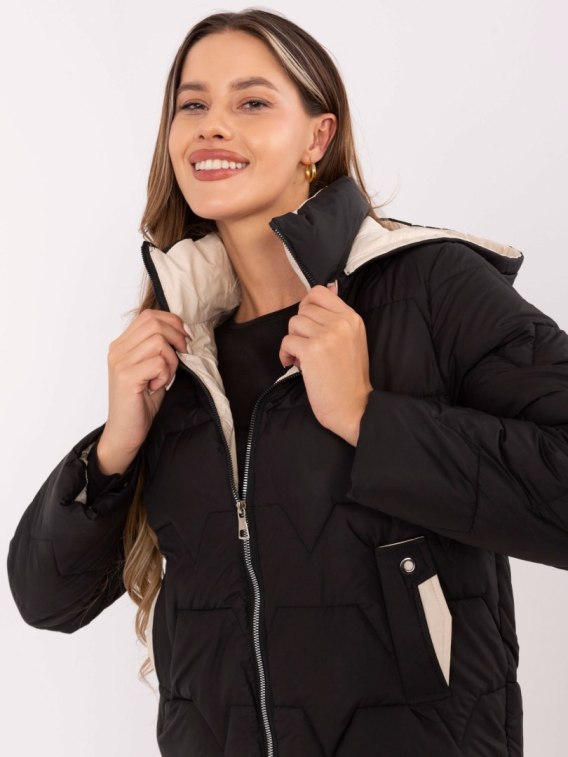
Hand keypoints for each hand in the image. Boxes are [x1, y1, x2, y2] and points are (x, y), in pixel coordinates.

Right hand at [100, 309, 191, 457]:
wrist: (125, 432)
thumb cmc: (141, 402)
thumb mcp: (153, 369)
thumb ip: (160, 349)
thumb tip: (184, 333)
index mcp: (122, 344)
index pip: (148, 315)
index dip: (173, 322)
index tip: (186, 338)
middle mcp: (117, 350)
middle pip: (154, 323)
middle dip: (176, 338)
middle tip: (183, 356)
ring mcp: (119, 363)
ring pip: (158, 342)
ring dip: (171, 360)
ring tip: (165, 377)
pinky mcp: (126, 377)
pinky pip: (158, 362)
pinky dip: (165, 374)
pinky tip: (157, 387)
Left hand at [278, 283, 372, 444]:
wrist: (354, 407)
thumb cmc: (349, 378)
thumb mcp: (352, 340)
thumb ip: (337, 317)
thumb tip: (325, 288)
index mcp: (352, 318)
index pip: (319, 292)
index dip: (307, 306)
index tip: (309, 324)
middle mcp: (341, 323)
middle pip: (303, 308)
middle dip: (300, 327)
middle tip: (306, 345)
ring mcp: (327, 336)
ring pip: (293, 323)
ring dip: (293, 341)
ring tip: (303, 357)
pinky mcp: (312, 351)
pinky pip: (287, 341)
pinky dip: (286, 354)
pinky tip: (295, 365)